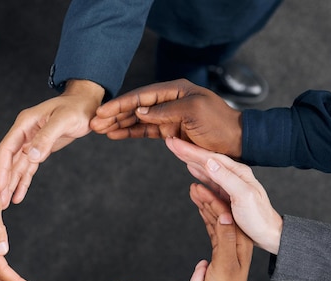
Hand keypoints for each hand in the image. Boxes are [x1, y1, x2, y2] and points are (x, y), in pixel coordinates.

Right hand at [0, 80, 104, 205]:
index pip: (7, 148)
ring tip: (7, 203)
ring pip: (18, 166)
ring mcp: (31, 142)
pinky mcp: (40, 149)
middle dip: (5, 180)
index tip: (0, 186)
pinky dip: (24, 181)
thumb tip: (31, 156)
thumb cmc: (76, 108)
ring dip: (12, 184)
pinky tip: (19, 194)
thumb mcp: (63, 120)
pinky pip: (29, 168)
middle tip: (1, 201)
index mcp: (25, 123)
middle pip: (10, 160)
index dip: (2, 168)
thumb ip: (46, 137)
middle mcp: (25, 133)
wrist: (86, 105)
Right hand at [90, 79, 241, 157]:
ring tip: (100, 130)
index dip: (121, 104)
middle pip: (135, 106)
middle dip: (114, 114)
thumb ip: (165, 110)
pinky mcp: (170, 131)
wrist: (235, 141)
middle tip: (94, 123)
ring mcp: (168, 116)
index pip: (141, 95)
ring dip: (119, 124)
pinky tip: (116, 135)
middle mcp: (169, 101)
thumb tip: (140, 111)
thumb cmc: (219, 123)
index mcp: (175, 90)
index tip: (103, 111)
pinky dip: (130, 133)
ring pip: (137, 119)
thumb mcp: (194, 112)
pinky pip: (145, 131)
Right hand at [166, 137, 282, 253]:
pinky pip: (208, 182)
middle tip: (170, 142)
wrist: (268, 234)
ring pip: (206, 169)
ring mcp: (230, 185)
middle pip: (206, 160)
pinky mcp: (227, 196)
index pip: (209, 157)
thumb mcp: (243, 196)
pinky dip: (198, 174)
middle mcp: (233, 175)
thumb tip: (209, 161)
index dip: (190, 150)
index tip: (174, 142)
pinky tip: (192, 170)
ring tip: (178, 151)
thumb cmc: (259, 217)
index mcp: (238, 172)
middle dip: (187, 150)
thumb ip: (226, 178)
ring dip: (191, 160)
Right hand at [190, 184, 252, 280]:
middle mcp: (236, 238)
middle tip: (193, 179)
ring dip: (204, 202)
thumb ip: (225, 238)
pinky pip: (212, 226)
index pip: (226, 209)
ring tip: (192, 187)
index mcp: (240, 239)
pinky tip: (198, 205)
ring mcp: (228, 243)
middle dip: (207, 193)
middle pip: (221, 209)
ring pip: (215, 216)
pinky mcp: (220, 249)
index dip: (212, 194)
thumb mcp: (224, 265)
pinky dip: (204, 214)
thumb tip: (225, 213)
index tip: (199, 181)